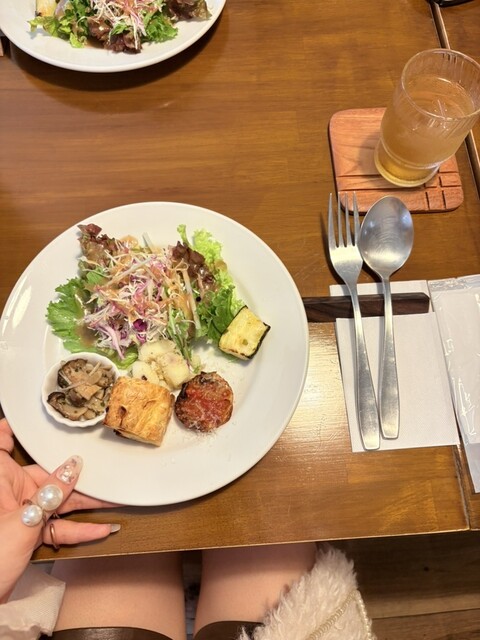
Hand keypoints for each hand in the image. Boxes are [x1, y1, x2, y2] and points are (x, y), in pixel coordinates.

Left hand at [0, 418, 118, 602]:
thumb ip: (52, 494)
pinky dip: (79, 529)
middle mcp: (9, 491)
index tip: (39, 416)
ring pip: (57, 502)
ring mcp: (21, 512)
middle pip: (47, 475)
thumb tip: (74, 466)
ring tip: (114, 500)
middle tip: (104, 469)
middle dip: (76, 475)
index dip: (16, 427)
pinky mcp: (29, 532)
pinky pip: (58, 526)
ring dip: (85, 504)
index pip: (3, 441)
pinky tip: (101, 529)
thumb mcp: (24, 522)